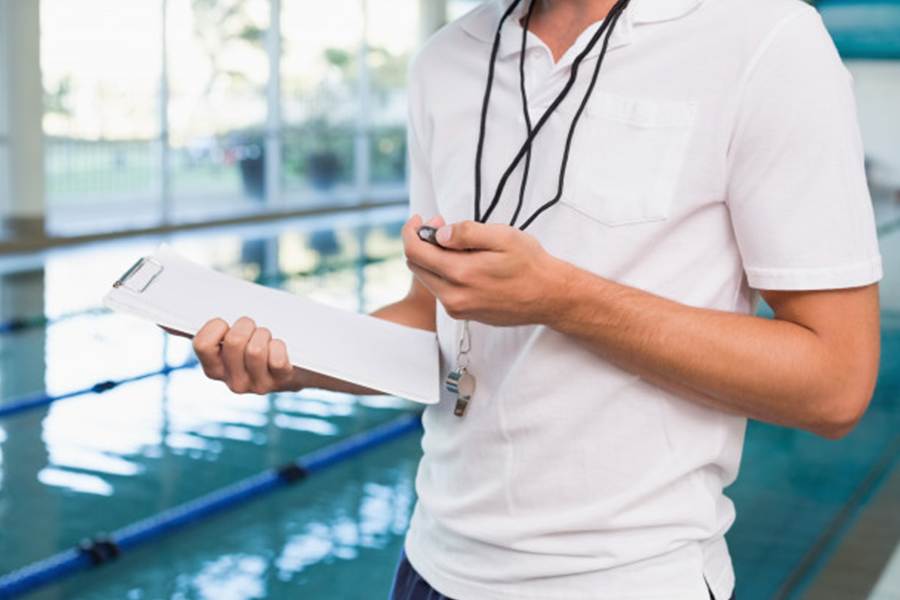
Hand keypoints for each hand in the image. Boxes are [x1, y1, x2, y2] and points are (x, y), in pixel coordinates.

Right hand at [192, 317, 301, 393]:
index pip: (202, 344)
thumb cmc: (256, 344)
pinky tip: (280, 349)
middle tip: (252, 327)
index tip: (226, 324)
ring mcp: (257, 385)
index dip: (216, 326)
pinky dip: (281, 346)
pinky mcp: (281, 382)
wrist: (296, 365)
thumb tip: (164, 324)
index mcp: (214, 369)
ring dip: (265, 334)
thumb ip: (201, 332)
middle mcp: (233, 382)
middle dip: (246, 325)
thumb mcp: (228, 340)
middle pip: (234, 342)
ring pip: (256, 349)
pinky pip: (277, 359)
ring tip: (268, 337)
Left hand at [402, 215, 571, 325]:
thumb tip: (439, 234)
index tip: (420, 219)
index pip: (415, 252)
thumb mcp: (502, 236)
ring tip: (454, 243)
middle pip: (416, 266)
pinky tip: (464, 262)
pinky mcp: (464, 314)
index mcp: (461, 273)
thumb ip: (467, 232)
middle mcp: (453, 296)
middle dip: (421, 242)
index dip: (411, 231)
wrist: (549, 297)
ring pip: (428, 279)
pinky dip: (444, 273)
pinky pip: (442, 290)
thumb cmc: (530, 264)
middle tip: (440, 225)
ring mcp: (457, 308)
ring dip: (432, 258)